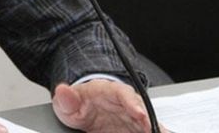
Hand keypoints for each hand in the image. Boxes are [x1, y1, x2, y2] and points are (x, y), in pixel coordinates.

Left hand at [51, 80, 168, 132]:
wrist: (84, 106)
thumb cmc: (80, 101)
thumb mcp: (69, 101)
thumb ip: (66, 98)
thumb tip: (62, 90)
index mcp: (111, 91)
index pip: (124, 94)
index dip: (133, 103)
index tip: (139, 113)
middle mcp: (126, 103)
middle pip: (143, 111)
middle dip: (150, 123)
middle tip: (156, 131)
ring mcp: (133, 118)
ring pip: (147, 124)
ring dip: (154, 129)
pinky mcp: (135, 129)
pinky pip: (144, 132)